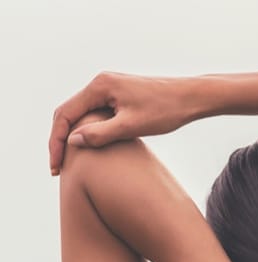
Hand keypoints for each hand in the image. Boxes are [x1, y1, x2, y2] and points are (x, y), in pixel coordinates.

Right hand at [49, 72, 201, 174]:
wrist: (189, 98)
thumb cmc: (165, 111)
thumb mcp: (132, 126)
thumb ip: (101, 134)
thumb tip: (72, 141)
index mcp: (100, 86)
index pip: (64, 114)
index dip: (56, 143)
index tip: (56, 168)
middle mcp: (100, 84)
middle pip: (67, 113)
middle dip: (59, 142)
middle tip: (56, 170)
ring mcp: (108, 90)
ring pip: (79, 115)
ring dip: (70, 138)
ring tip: (68, 165)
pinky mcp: (118, 98)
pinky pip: (93, 116)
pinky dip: (85, 133)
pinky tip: (87, 152)